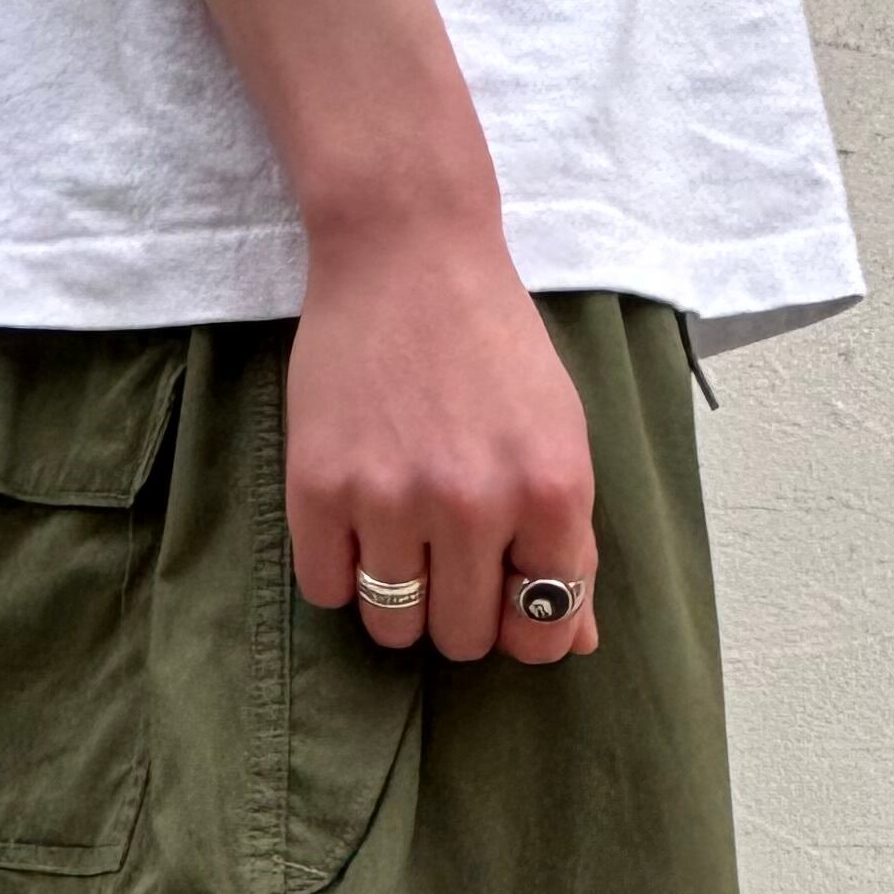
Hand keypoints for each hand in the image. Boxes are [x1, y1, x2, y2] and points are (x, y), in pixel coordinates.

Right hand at [284, 212, 601, 668]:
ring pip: (392, 627)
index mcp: (551, 492)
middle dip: (458, 612)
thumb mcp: (559, 434)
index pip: (544, 627)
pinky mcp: (319, 487)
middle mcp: (475, 504)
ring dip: (398, 602)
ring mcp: (391, 498)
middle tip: (448, 559)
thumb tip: (574, 642)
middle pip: (462, 638)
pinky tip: (356, 524)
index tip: (505, 600)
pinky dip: (341, 574)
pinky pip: (326, 591)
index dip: (525, 626)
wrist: (404, 251)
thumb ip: (569, 542)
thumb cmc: (492, 344)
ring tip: (401, 544)